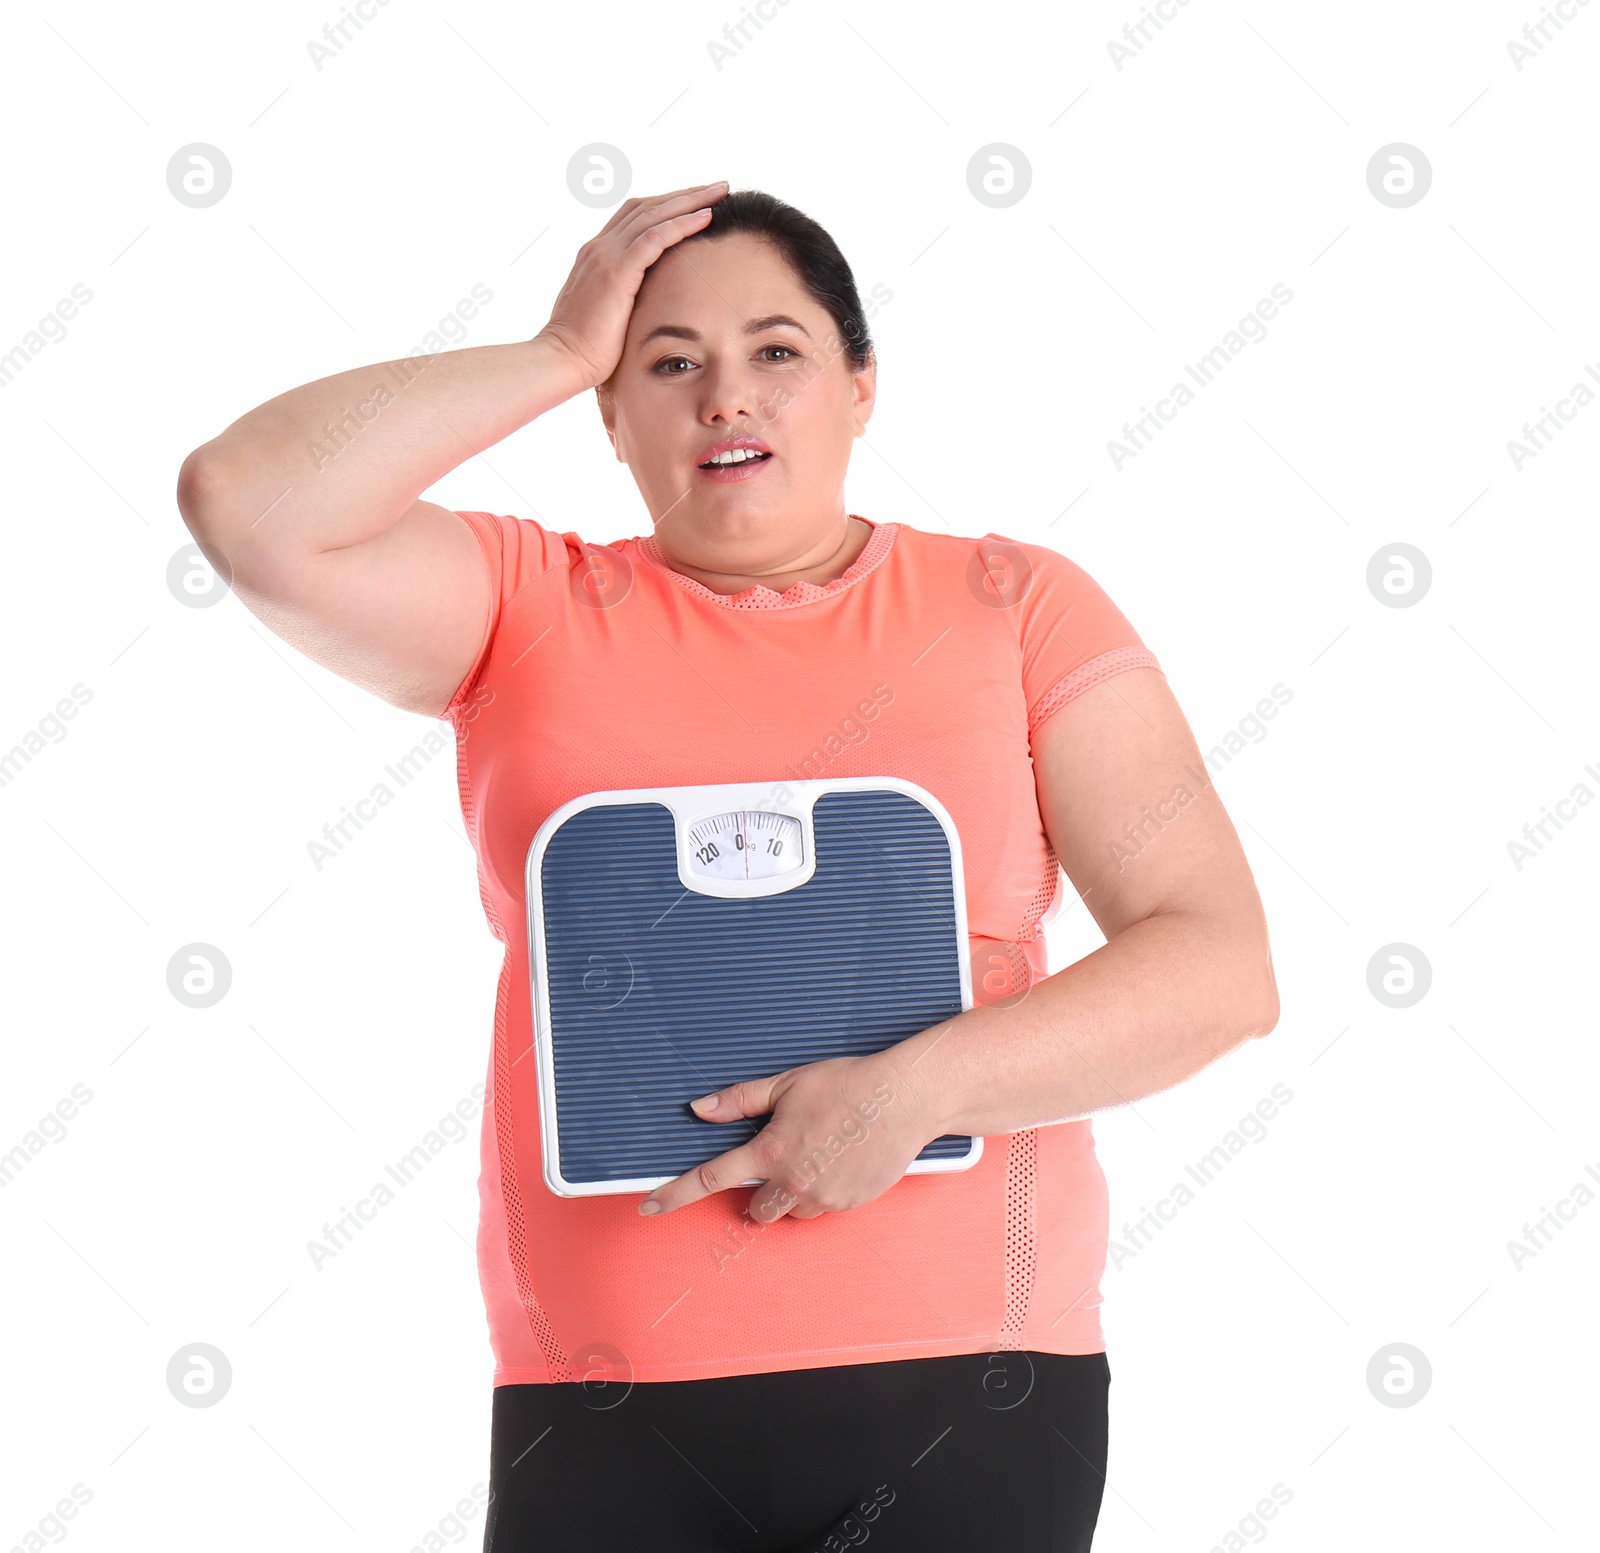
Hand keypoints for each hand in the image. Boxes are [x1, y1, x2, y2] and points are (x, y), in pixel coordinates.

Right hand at [536, 180, 728, 392]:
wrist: (561, 360)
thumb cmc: (585, 350)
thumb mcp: (605, 314)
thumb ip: (622, 299)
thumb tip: (644, 305)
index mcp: (597, 256)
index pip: (635, 217)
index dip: (667, 206)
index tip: (697, 203)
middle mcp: (600, 248)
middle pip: (647, 207)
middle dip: (685, 195)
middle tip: (718, 188)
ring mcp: (606, 257)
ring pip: (653, 214)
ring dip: (689, 201)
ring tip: (719, 193)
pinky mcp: (616, 273)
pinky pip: (654, 238)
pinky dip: (680, 224)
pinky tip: (704, 218)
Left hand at [638, 1051, 938, 1222]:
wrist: (904, 1098)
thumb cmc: (847, 1084)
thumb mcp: (787, 1083)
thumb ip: (740, 1100)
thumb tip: (700, 1109)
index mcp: (771, 1151)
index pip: (710, 1178)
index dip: (674, 1194)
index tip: (649, 1205)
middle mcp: (793, 1182)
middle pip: (755, 1209)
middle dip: (759, 1192)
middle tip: (779, 1162)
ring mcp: (823, 1197)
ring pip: (791, 1211)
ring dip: (792, 1193)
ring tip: (817, 1154)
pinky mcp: (849, 1204)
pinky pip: (824, 1208)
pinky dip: (823, 1192)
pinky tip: (839, 1160)